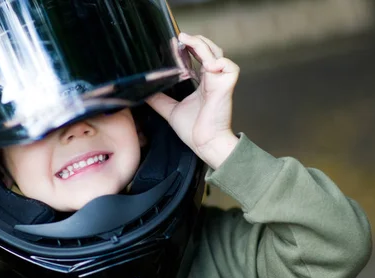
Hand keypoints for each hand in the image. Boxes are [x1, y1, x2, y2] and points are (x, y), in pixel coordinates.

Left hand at [146, 33, 239, 168]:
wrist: (204, 144)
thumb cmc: (194, 130)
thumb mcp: (171, 110)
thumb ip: (159, 100)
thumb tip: (145, 91)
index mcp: (203, 82)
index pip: (200, 56)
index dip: (190, 46)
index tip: (175, 43)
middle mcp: (213, 79)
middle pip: (210, 50)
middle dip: (196, 40)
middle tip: (180, 37)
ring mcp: (220, 82)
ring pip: (218, 54)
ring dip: (203, 45)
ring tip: (187, 40)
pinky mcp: (226, 87)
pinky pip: (230, 67)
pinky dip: (220, 62)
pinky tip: (207, 64)